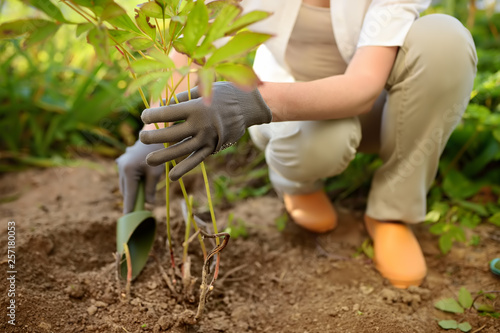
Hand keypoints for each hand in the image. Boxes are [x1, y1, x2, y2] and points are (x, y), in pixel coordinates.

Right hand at [116, 139, 163, 212]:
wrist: (153, 136)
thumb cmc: (157, 153)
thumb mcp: (155, 173)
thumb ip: (150, 189)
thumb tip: (149, 204)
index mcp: (128, 170)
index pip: (129, 194)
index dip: (129, 206)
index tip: (127, 217)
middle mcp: (120, 167)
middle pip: (125, 190)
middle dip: (133, 198)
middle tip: (141, 206)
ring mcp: (120, 163)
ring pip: (125, 184)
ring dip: (132, 190)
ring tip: (144, 189)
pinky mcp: (122, 162)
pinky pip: (126, 177)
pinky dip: (132, 182)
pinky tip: (141, 179)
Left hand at [140, 82, 271, 180]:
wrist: (249, 106)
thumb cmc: (223, 93)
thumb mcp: (203, 89)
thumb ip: (182, 98)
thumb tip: (162, 106)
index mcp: (196, 107)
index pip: (167, 113)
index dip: (152, 115)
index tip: (143, 116)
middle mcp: (201, 125)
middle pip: (171, 134)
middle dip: (152, 137)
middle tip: (141, 138)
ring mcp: (208, 139)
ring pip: (181, 150)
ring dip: (163, 157)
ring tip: (148, 161)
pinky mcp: (214, 148)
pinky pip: (197, 160)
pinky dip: (184, 168)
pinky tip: (172, 176)